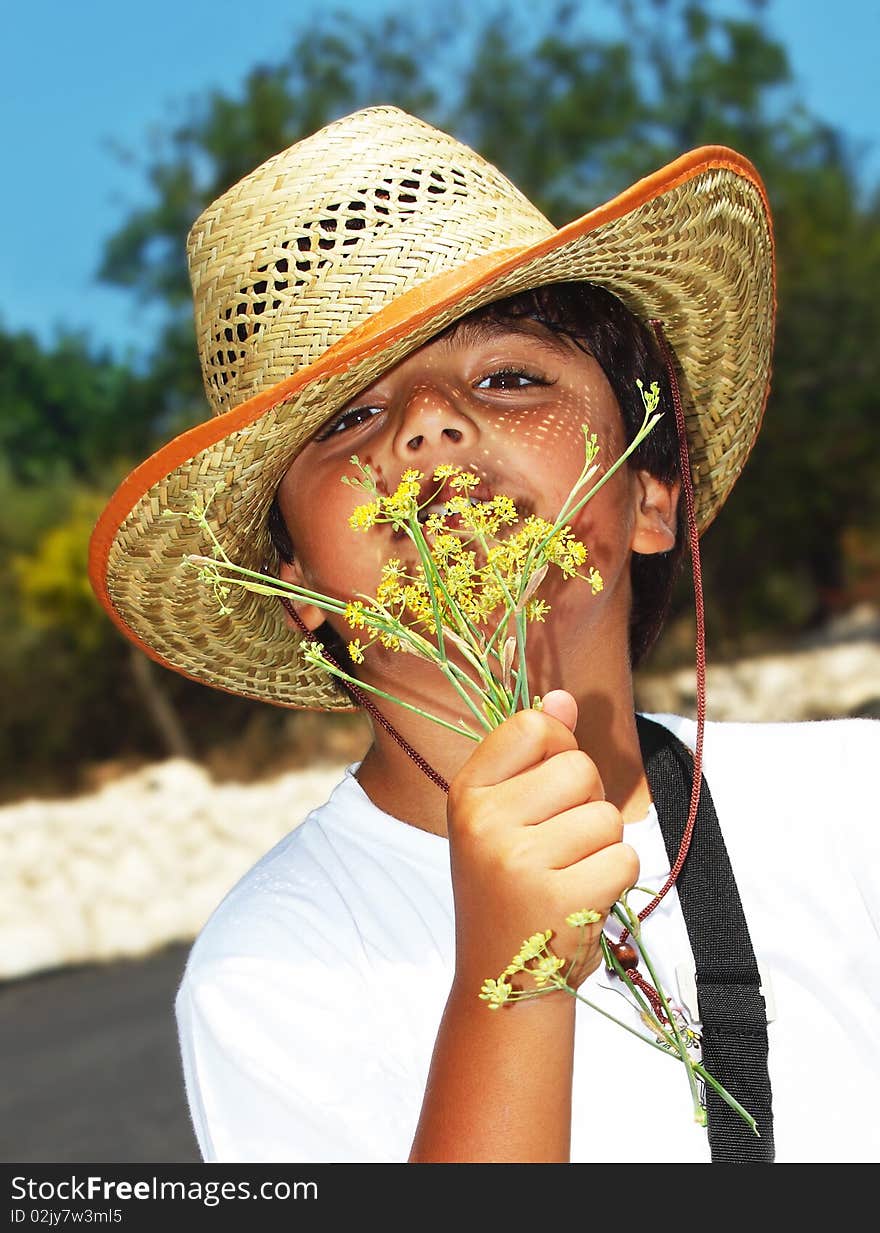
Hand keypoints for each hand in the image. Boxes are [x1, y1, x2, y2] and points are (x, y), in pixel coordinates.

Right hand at [446, 689, 638, 993]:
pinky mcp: (562, 899)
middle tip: (557, 846)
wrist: (502, 981)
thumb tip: (563, 698)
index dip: (558, 751)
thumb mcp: (504, 815)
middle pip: (580, 768)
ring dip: (602, 846)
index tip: (544, 791)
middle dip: (586, 803)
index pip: (534, 726)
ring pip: (608, 817)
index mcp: (467, 793)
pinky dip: (616, 879)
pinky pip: (625, 858)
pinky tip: (582, 899)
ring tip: (567, 876)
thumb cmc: (509, 885)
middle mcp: (485, 823)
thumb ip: (534, 754)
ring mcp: (521, 862)